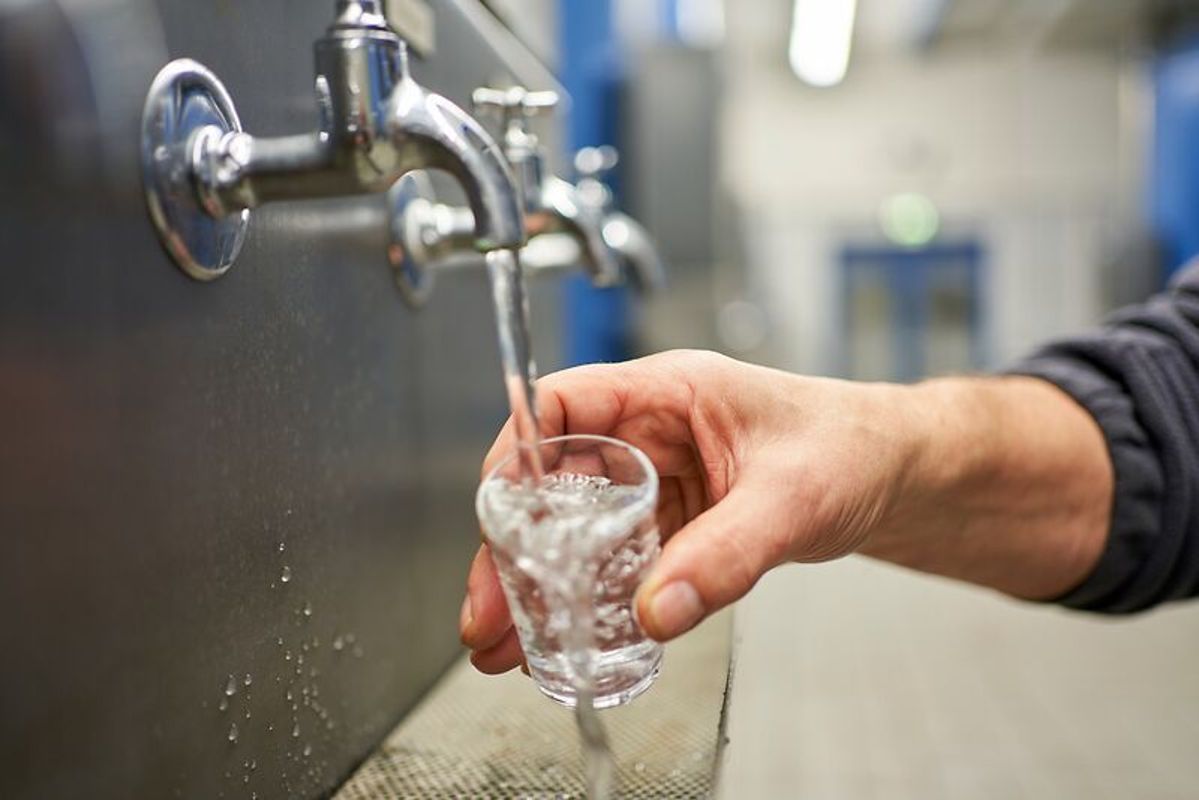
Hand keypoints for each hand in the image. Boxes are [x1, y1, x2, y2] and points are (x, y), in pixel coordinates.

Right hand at [459, 350, 924, 673]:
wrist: (895, 476)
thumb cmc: (853, 448)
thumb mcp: (793, 498)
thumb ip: (726, 554)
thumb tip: (655, 609)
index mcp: (667, 393)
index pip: (562, 405)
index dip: (516, 454)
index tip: (495, 513)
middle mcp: (649, 434)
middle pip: (553, 482)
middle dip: (512, 548)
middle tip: (488, 611)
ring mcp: (656, 482)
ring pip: (575, 529)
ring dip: (538, 585)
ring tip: (505, 644)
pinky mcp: (671, 525)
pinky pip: (613, 562)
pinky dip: (584, 601)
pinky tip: (562, 641)